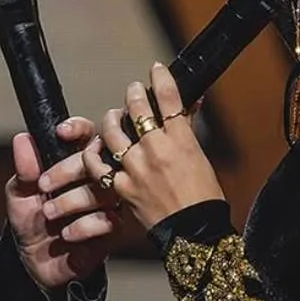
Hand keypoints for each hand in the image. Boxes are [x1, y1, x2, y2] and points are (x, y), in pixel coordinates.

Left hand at [4, 117, 120, 288]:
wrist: (34, 262)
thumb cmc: (30, 220)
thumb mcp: (20, 193)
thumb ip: (24, 168)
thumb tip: (23, 139)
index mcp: (75, 161)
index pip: (87, 134)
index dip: (79, 128)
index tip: (61, 133)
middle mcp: (95, 177)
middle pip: (99, 157)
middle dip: (69, 169)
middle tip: (43, 185)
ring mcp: (107, 202)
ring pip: (105, 189)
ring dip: (74, 200)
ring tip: (49, 213)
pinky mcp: (112, 229)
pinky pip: (109, 220)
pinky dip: (85, 226)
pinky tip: (67, 233)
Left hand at [83, 63, 224, 229]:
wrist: (195, 232)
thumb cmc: (204, 196)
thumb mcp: (200, 156)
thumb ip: (187, 128)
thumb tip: (190, 103)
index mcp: (181, 140)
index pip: (169, 97)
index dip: (160, 78)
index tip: (156, 69)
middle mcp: (156, 149)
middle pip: (137, 107)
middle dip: (134, 93)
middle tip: (134, 90)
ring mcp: (136, 167)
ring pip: (113, 130)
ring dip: (112, 117)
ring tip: (114, 115)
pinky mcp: (122, 186)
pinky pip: (99, 164)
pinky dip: (95, 154)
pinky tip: (96, 147)